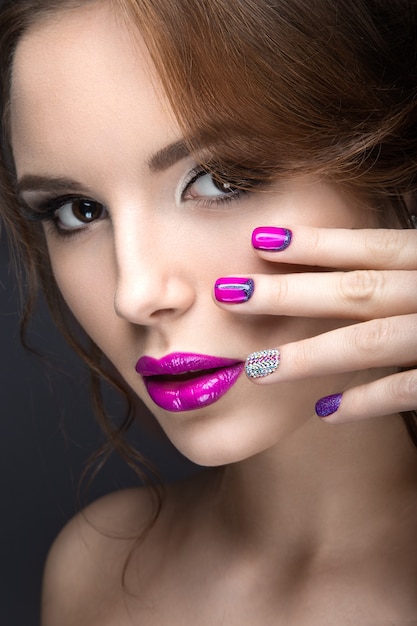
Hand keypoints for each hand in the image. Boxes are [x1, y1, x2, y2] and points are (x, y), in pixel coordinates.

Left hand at [214, 225, 416, 422]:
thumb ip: (406, 273)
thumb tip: (367, 268)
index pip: (372, 247)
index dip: (316, 243)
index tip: (259, 239)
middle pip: (355, 290)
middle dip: (286, 294)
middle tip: (225, 295)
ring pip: (368, 342)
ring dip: (308, 356)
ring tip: (256, 370)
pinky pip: (406, 390)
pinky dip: (365, 400)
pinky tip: (324, 411)